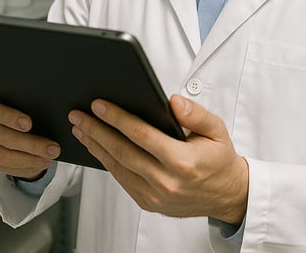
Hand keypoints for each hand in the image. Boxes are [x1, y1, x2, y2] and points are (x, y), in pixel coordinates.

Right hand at [0, 88, 60, 179]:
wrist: (30, 126)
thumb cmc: (33, 109)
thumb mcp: (36, 102)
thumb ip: (38, 102)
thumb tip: (59, 111)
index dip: (9, 116)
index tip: (29, 123)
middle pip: (1, 134)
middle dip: (29, 143)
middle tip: (51, 147)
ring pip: (3, 154)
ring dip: (30, 158)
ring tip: (50, 158)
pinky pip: (6, 166)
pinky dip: (26, 166)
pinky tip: (42, 163)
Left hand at [68, 94, 247, 223]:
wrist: (226, 195)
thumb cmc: (219, 159)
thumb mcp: (217, 130)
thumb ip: (196, 114)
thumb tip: (173, 101)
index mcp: (182, 162)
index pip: (141, 135)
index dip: (117, 118)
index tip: (99, 105)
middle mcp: (166, 182)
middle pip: (122, 151)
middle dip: (96, 130)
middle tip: (78, 115)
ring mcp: (156, 197)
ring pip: (117, 168)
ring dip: (96, 146)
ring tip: (81, 128)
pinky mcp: (149, 204)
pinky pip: (122, 180)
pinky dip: (106, 162)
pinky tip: (97, 147)